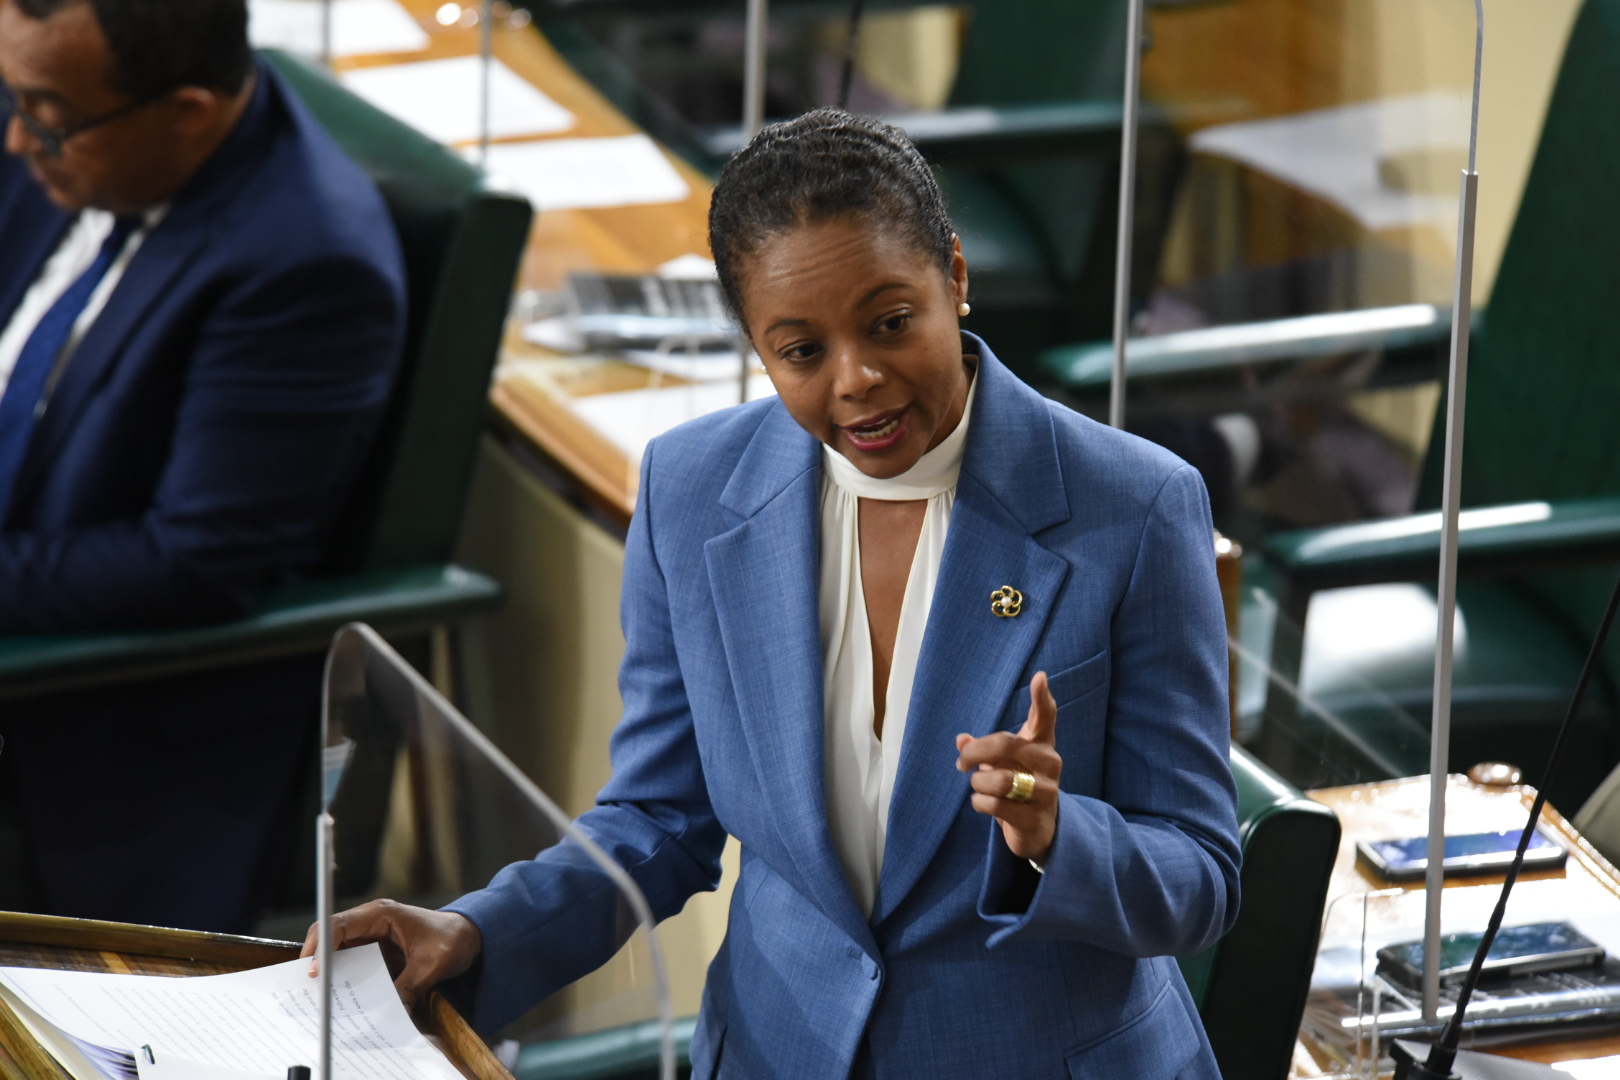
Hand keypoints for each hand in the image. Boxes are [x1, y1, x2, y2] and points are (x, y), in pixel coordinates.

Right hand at [300, 899, 482, 1011]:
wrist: (467, 936)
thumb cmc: (451, 939)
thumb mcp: (432, 965)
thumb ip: (410, 987)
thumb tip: (395, 1013)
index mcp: (381, 914)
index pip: (338, 925)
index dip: (321, 947)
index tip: (314, 972)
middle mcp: (370, 922)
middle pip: (328, 936)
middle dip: (315, 960)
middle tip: (307, 989)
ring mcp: (369, 936)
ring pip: (335, 951)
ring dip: (327, 971)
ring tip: (319, 997)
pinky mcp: (372, 951)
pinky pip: (349, 962)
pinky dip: (341, 978)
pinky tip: (339, 997)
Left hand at [955, 671, 1061, 864]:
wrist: (1039, 830)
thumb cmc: (1018, 785)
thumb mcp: (1002, 763)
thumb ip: (984, 749)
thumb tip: (961, 739)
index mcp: (1041, 744)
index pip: (1045, 716)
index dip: (1042, 697)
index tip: (1039, 676)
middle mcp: (1049, 764)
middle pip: (1005, 744)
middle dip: (975, 753)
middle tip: (962, 762)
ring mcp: (1046, 791)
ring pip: (997, 778)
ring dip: (977, 783)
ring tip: (979, 787)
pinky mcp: (1035, 817)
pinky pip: (994, 804)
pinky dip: (979, 803)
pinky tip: (983, 803)